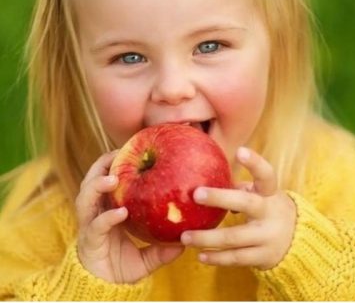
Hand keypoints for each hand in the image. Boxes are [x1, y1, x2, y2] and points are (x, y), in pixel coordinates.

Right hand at [76, 150, 184, 283]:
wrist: (103, 288)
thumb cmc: (123, 266)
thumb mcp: (150, 256)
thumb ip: (165, 248)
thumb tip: (188, 240)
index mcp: (110, 209)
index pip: (111, 180)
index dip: (119, 163)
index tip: (134, 147)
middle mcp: (97, 213)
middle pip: (92, 181)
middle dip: (102, 164)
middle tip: (118, 152)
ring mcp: (90, 225)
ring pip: (86, 199)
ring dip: (98, 185)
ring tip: (113, 178)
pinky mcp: (89, 240)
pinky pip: (96, 225)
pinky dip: (108, 218)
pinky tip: (121, 212)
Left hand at [180, 147, 296, 269]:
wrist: (297, 241)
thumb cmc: (268, 210)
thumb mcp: (263, 196)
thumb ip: (242, 187)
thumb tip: (207, 178)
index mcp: (270, 194)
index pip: (266, 175)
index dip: (255, 163)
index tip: (240, 151)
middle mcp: (271, 213)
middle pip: (246, 203)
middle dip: (220, 198)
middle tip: (196, 194)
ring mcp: (268, 236)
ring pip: (234, 237)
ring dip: (207, 238)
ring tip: (185, 236)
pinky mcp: (263, 257)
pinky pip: (236, 258)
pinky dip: (216, 258)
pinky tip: (201, 256)